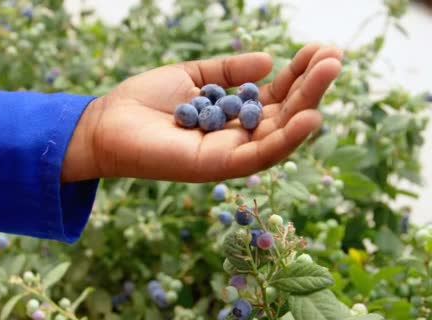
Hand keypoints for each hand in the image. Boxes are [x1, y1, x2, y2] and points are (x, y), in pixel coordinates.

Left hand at [62, 43, 341, 182]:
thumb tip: (270, 60)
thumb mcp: (194, 75)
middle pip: (283, 115)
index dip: (299, 74)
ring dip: (307, 104)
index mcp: (232, 117)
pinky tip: (308, 116)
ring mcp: (226, 155)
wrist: (105, 123)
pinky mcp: (213, 168)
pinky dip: (284, 139)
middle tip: (335, 56)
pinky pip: (256, 157)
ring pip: (277, 135)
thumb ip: (230, 71)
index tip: (320, 49)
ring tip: (329, 72)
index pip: (275, 97)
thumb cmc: (146, 100)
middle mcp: (235, 138)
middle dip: (310, 85)